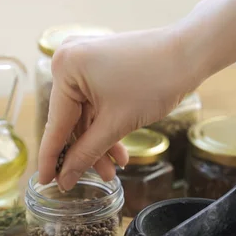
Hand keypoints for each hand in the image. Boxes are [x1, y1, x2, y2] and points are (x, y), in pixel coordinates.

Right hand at [37, 26, 197, 190]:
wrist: (190, 53)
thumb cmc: (154, 81)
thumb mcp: (116, 124)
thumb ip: (87, 154)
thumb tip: (65, 179)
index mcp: (65, 68)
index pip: (55, 124)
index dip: (51, 158)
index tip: (45, 183)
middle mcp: (69, 61)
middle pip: (71, 120)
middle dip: (84, 152)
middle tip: (84, 182)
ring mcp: (86, 62)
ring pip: (86, 115)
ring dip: (99, 144)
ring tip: (113, 172)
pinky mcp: (101, 66)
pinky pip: (96, 104)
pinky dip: (107, 127)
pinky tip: (120, 152)